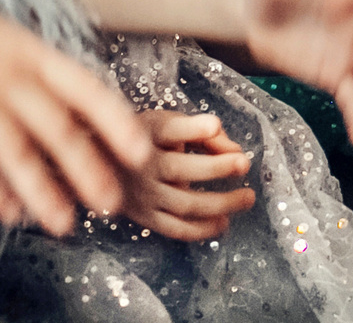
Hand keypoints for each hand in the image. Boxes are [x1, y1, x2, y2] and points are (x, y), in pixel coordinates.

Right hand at [0, 0, 154, 235]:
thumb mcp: (18, 41)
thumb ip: (50, 79)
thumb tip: (92, 123)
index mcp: (35, 55)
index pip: (86, 89)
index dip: (116, 122)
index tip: (141, 152)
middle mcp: (9, 78)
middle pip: (56, 130)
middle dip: (88, 170)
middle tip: (112, 204)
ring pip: (15, 154)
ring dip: (43, 192)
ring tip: (65, 224)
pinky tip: (9, 213)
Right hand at [118, 111, 253, 240]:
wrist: (104, 164)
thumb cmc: (150, 138)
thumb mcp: (171, 123)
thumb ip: (203, 133)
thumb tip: (237, 152)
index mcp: (149, 132)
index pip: (170, 129)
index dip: (192, 128)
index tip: (215, 125)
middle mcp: (142, 163)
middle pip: (180, 169)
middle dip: (216, 167)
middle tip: (245, 164)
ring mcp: (142, 194)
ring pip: (184, 203)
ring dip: (220, 203)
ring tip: (247, 197)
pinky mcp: (144, 217)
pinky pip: (175, 228)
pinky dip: (202, 229)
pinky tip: (224, 223)